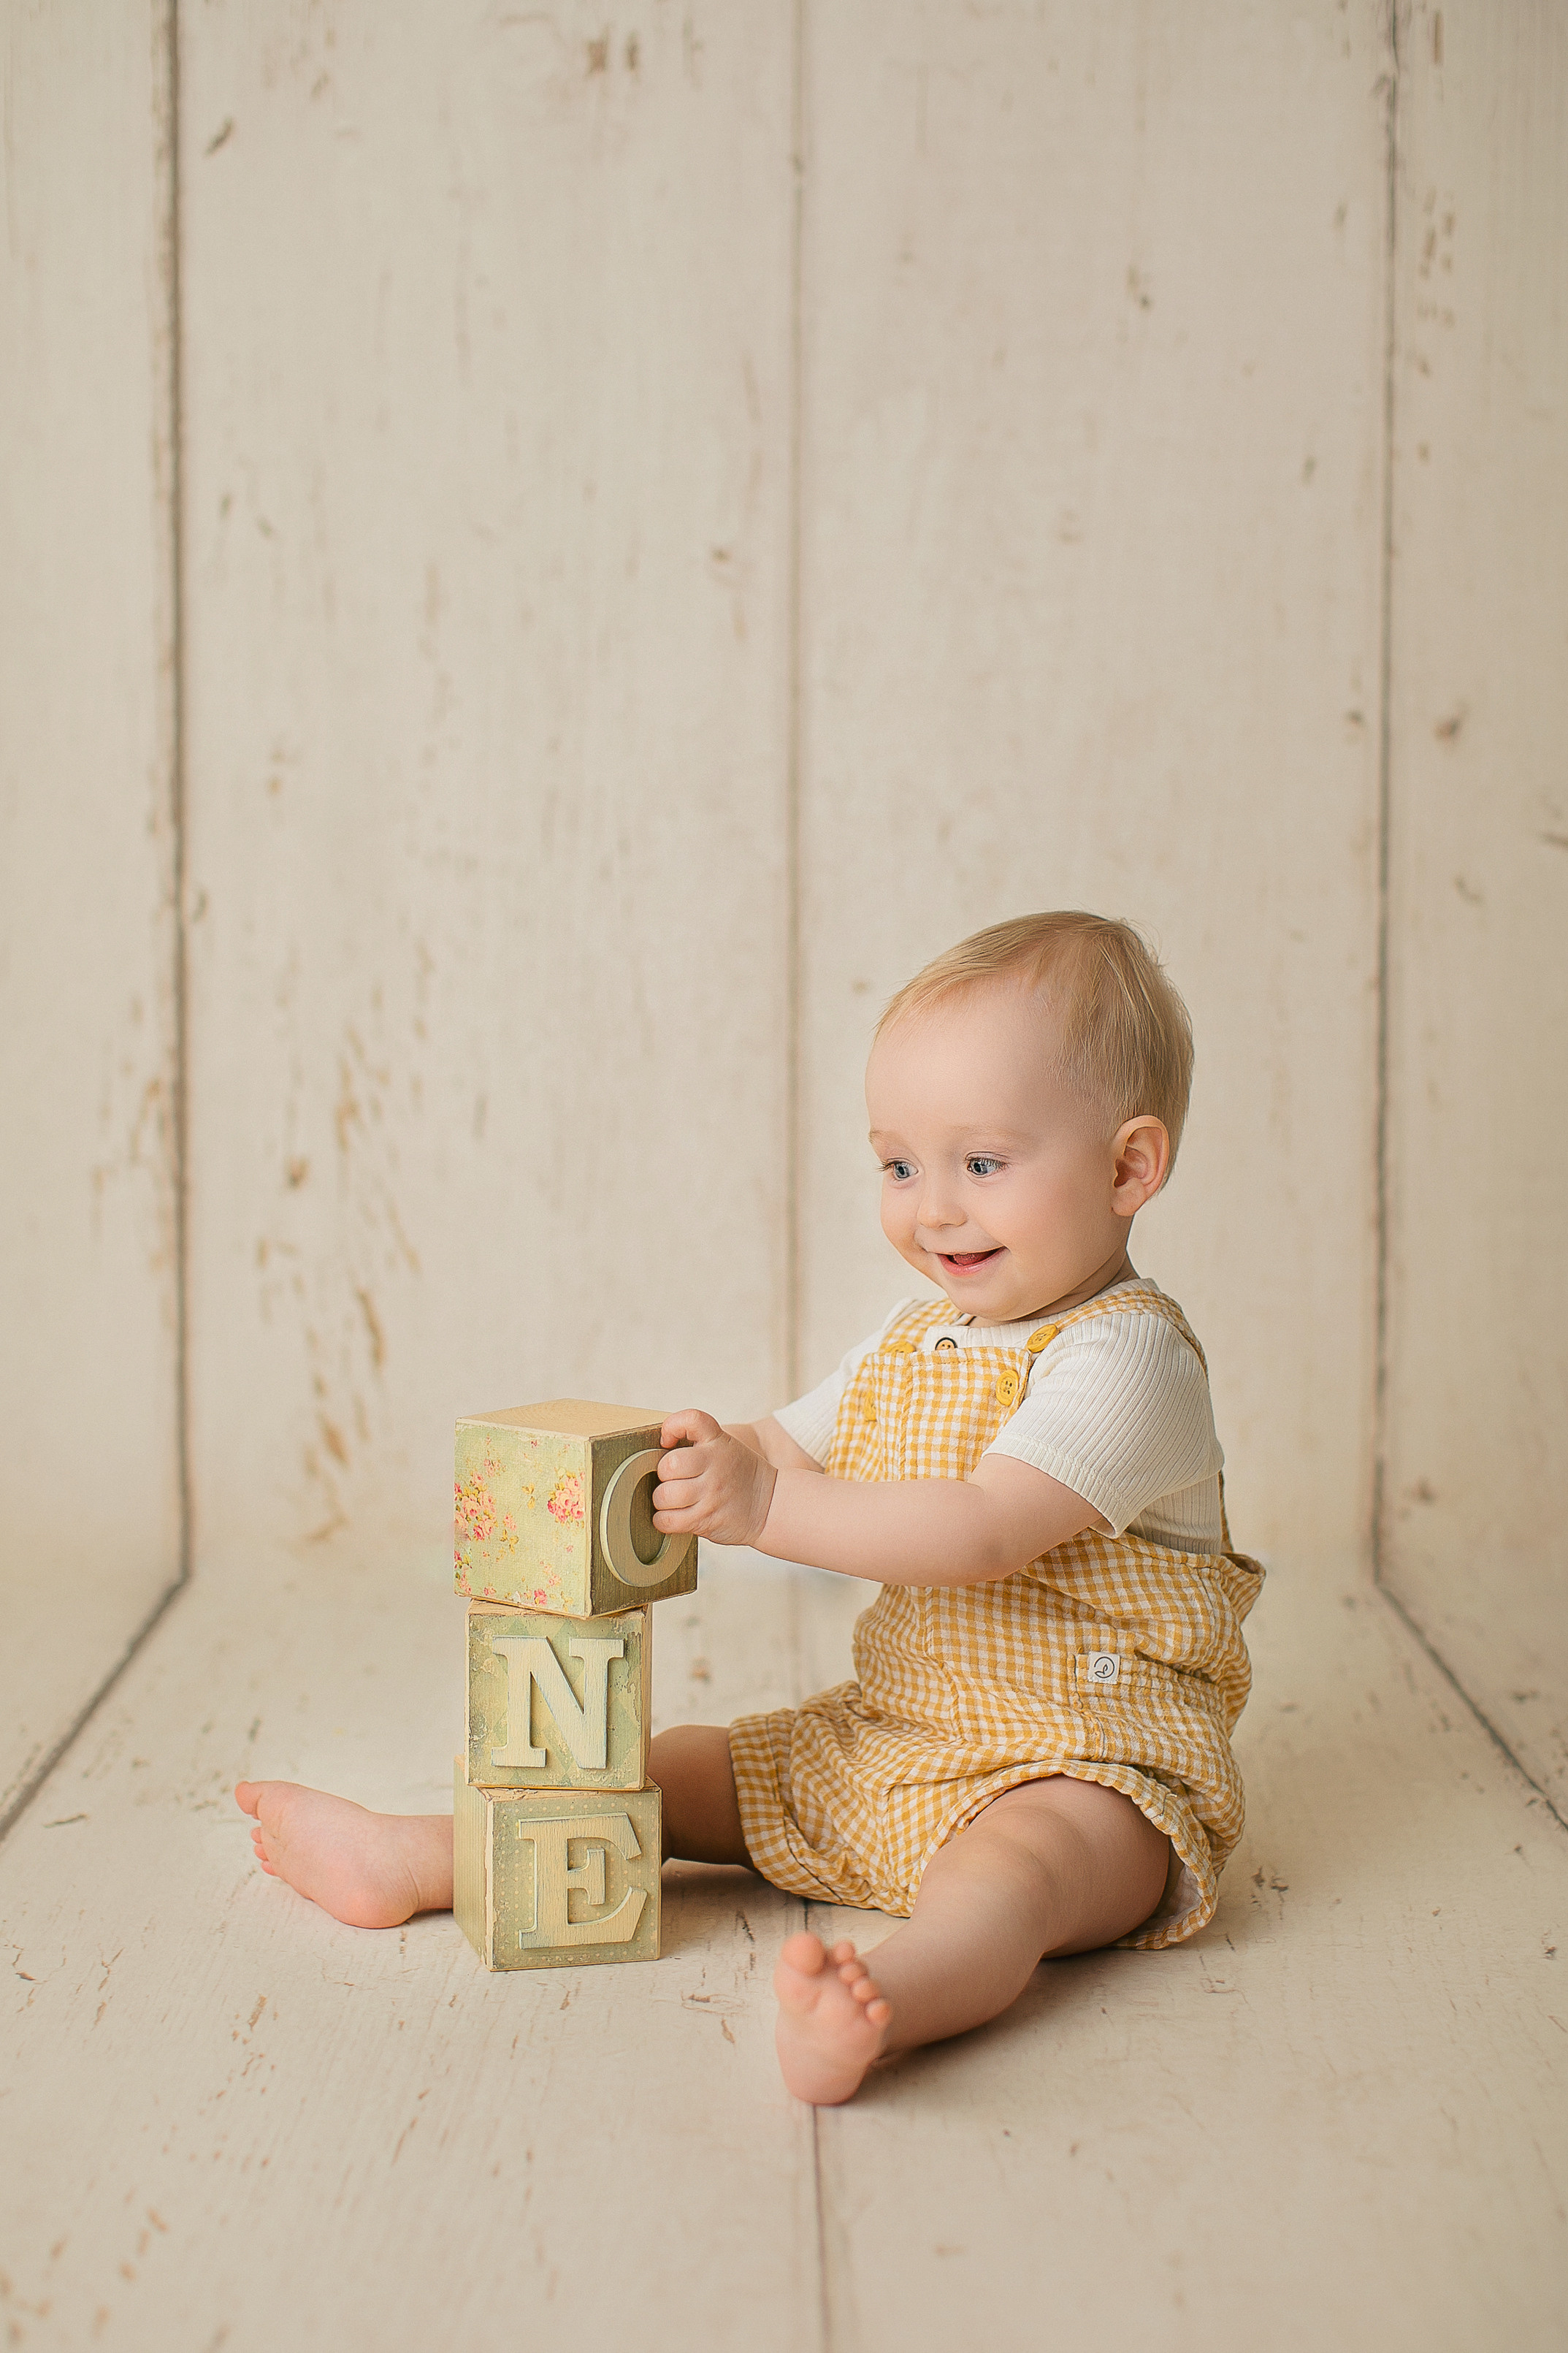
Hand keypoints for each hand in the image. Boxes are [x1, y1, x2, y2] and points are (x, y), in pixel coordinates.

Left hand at [653, 1411, 777, 1547]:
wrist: (770, 1506)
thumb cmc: (741, 1476)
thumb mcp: (727, 1447)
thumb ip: (699, 1443)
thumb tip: (661, 1448)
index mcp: (718, 1442)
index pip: (692, 1419)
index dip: (672, 1426)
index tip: (667, 1440)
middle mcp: (714, 1465)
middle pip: (669, 1465)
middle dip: (663, 1475)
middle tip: (671, 1480)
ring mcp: (710, 1493)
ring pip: (664, 1495)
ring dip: (661, 1500)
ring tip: (672, 1500)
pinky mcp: (705, 1519)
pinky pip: (667, 1520)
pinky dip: (662, 1520)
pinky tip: (672, 1516)